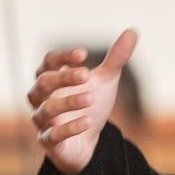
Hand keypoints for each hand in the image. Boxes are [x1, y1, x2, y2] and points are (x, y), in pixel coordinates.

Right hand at [27, 30, 139, 174]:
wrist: (88, 142)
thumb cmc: (89, 105)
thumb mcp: (105, 81)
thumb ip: (116, 59)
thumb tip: (133, 31)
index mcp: (51, 78)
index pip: (48, 62)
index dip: (62, 56)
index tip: (84, 53)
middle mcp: (41, 98)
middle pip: (42, 83)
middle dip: (63, 78)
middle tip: (85, 74)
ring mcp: (43, 121)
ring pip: (45, 109)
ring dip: (67, 102)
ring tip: (90, 98)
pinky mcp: (49, 142)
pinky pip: (52, 135)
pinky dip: (69, 128)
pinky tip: (88, 122)